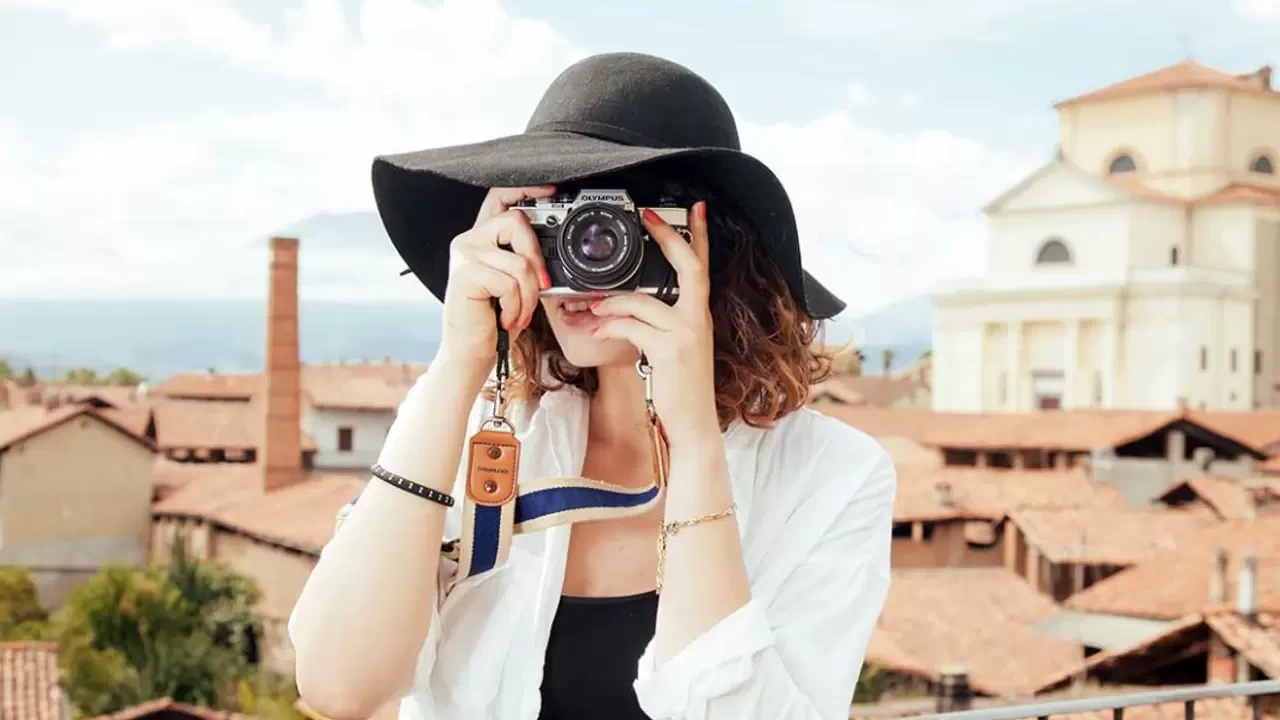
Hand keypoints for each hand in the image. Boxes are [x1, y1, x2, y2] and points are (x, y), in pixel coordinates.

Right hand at [437, 186, 555, 372]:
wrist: (472, 351)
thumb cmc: (494, 319)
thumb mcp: (515, 284)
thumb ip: (526, 261)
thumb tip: (553, 252)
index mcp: (482, 239)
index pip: (499, 198)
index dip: (525, 189)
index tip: (551, 190)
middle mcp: (469, 240)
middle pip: (516, 222)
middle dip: (536, 258)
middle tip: (539, 287)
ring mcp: (465, 255)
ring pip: (519, 262)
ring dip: (528, 296)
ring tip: (518, 314)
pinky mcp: (465, 274)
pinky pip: (509, 283)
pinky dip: (516, 307)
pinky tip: (504, 318)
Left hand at [589, 201, 719, 445]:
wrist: (694, 426)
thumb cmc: (681, 389)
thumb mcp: (677, 350)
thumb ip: (662, 324)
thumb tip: (628, 306)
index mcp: (700, 316)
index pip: (703, 267)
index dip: (699, 236)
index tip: (695, 209)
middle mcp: (698, 319)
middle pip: (688, 267)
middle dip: (668, 238)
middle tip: (648, 217)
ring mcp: (686, 333)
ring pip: (642, 301)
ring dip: (611, 302)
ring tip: (590, 308)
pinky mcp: (669, 349)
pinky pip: (631, 326)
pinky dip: (608, 325)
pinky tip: (594, 329)